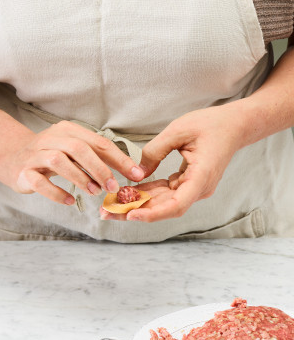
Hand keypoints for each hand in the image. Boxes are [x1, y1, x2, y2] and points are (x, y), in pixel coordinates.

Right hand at [8, 121, 144, 204]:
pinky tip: (70, 201)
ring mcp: (35, 155)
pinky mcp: (24, 173)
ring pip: (59, 161)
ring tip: (94, 192)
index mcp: (67, 130)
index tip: (136, 175)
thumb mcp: (72, 150)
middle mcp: (50, 139)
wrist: (11, 158)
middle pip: (79, 149)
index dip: (119, 159)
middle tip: (113, 187)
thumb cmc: (49, 156)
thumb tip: (128, 170)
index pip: (98, 142)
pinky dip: (57, 193)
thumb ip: (95, 157)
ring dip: (80, 178)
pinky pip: (40, 183)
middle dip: (100, 168)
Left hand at [106, 105, 245, 221]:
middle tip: (105, 212)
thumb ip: (154, 152)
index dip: (152, 214)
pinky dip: (145, 194)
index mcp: (201, 177)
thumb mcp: (178, 131)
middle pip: (164, 208)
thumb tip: (135, 174)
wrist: (234, 125)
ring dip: (136, 205)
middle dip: (133, 212)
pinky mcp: (187, 184)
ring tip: (109, 206)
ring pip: (162, 203)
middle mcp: (199, 188)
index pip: (176, 205)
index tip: (130, 215)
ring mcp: (193, 188)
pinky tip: (124, 194)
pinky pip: (164, 193)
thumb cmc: (211, 124)